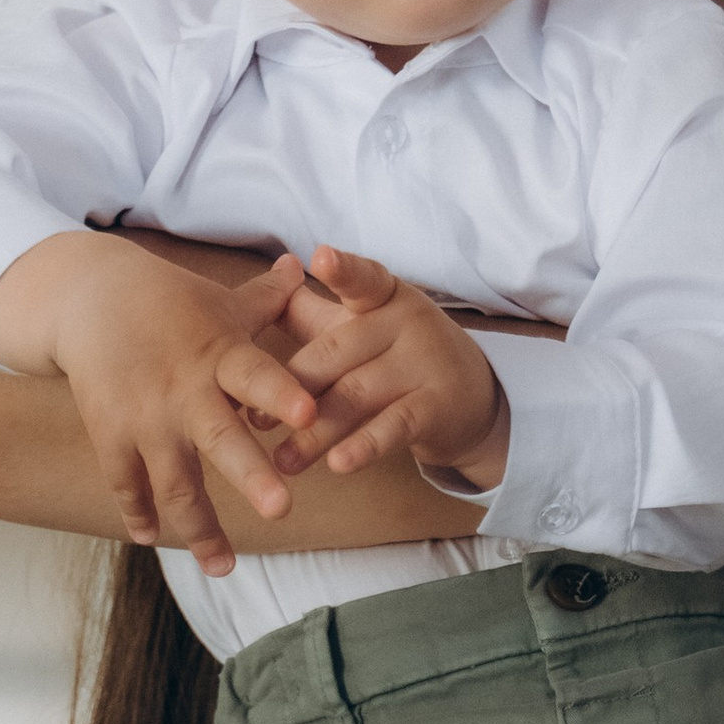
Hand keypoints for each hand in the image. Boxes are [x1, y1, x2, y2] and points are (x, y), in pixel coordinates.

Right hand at [0, 234, 316, 573]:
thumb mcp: (224, 299)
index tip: (309, 413)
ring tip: (225, 567)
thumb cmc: (174, 301)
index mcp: (222, 353)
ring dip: (200, 526)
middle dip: (250, 475)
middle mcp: (185, 389)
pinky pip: (125, 483)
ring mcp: (144, 416)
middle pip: (220, 437)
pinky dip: (138, 512)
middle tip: (282, 510)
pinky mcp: (109, 433)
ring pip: (173, 481)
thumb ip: (270, 299)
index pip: (257, 373)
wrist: (91, 298)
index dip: (281, 393)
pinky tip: (152, 538)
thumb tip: (305, 268)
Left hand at [269, 246, 508, 488]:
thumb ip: (310, 310)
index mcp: (383, 295)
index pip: (362, 278)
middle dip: (293, 388)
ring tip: (280, 462)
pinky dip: (364, 447)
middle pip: (337, 351)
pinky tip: (337, 465)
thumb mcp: (358, 326)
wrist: (471, 398)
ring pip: (357, 395)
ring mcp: (425, 363)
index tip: (318, 258)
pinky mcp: (437, 406)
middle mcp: (408, 321)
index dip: (342, 269)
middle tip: (253, 421)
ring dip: (315, 433)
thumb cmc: (395, 354)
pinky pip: (394, 426)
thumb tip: (269, 278)